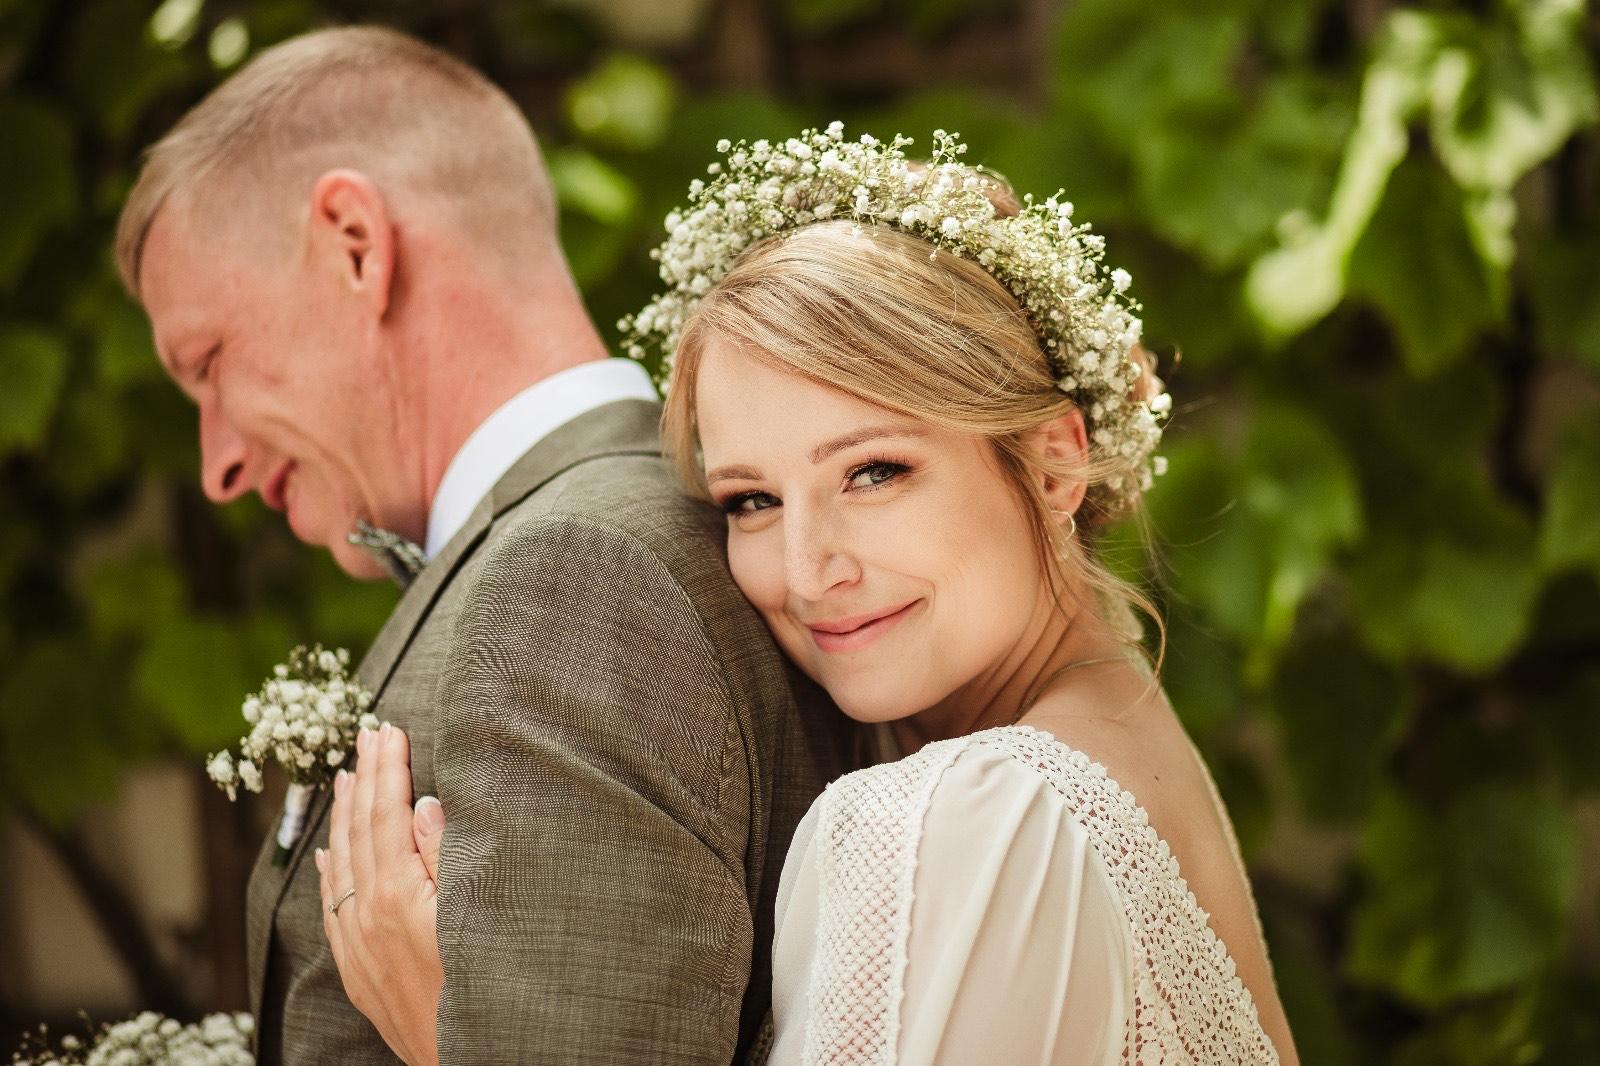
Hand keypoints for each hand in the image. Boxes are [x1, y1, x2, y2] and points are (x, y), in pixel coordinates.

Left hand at [318, 724, 446, 1065]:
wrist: (469, 1060)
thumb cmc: (483, 988)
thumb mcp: (475, 912)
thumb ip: (445, 856)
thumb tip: (422, 805)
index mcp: (396, 895)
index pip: (387, 814)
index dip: (388, 769)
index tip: (389, 731)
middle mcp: (366, 916)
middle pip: (359, 831)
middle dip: (364, 778)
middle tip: (366, 736)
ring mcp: (357, 945)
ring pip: (339, 864)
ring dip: (343, 815)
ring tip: (346, 775)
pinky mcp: (358, 971)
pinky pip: (331, 905)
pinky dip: (328, 870)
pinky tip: (325, 851)